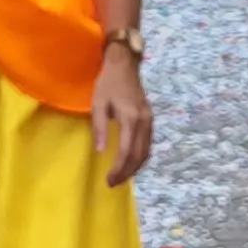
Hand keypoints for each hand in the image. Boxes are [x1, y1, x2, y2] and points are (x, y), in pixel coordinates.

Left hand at [88, 46, 154, 187]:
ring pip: (146, 151)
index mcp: (130, 118)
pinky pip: (148, 144)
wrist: (125, 64)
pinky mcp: (150, 118)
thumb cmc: (107, 83)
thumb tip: (100, 151)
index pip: (126, 151)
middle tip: (112, 183)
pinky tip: (130, 162)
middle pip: (139, 155)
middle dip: (127, 172)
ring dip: (135, 167)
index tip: (109, 180)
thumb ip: (99, 127)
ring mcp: (149, 120)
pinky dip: (140, 157)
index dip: (119, 168)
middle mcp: (143, 121)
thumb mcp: (97, 103)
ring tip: (121, 176)